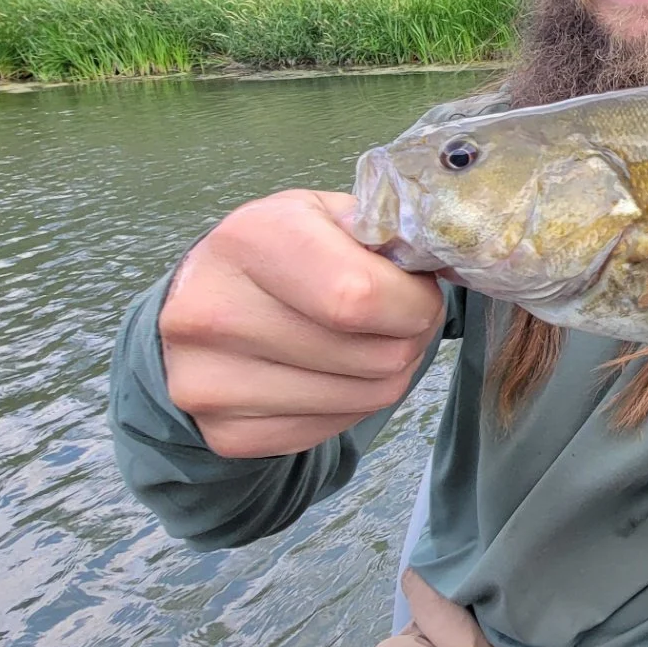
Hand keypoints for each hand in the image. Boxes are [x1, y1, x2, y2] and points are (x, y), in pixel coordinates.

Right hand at [158, 190, 446, 458]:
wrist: (202, 300)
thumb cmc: (281, 250)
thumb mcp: (327, 213)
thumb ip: (385, 230)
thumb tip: (444, 261)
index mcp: (250, 239)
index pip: (360, 296)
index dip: (413, 302)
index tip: (418, 293)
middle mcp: (214, 312)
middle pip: (374, 356)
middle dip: (411, 338)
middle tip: (401, 319)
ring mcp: (210, 381)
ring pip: (365, 399)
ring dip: (388, 374)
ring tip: (369, 342)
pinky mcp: (225, 433)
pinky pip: (332, 430)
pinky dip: (352, 405)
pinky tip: (332, 373)